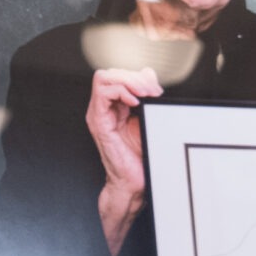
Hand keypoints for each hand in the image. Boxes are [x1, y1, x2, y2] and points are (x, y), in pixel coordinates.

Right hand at [86, 66, 160, 255]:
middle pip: (111, 73)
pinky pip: (102, 93)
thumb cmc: (139, 156)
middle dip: (134, 77)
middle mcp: (103, 109)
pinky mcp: (99, 123)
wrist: (134, 182)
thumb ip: (147, 97)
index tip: (156, 90)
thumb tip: (149, 74)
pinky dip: (121, 92)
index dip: (137, 77)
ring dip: (128, 82)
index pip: (118, 76)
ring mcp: (99, 114)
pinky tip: (136, 103)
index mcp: (114, 107)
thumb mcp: (148, 120)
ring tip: (145, 94)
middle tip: (153, 91)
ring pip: (104, 78)